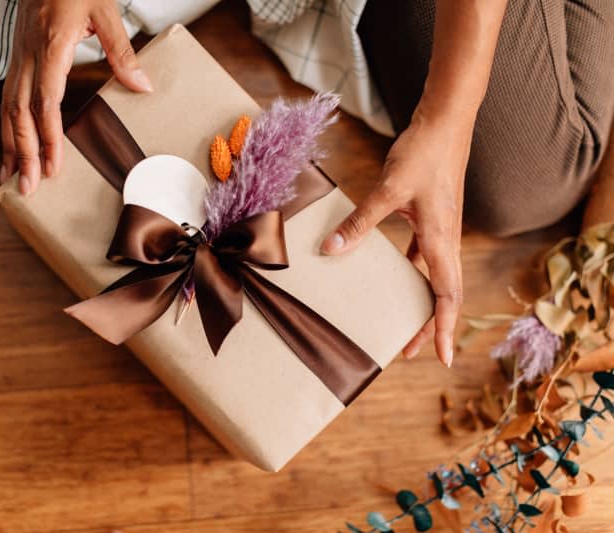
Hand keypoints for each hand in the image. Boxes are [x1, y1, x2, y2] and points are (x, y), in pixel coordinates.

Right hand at [0, 0, 152, 194]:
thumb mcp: (105, 10)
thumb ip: (121, 51)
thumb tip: (141, 85)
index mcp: (51, 46)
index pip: (46, 102)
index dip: (48, 138)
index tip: (52, 167)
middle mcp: (29, 56)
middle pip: (19, 113)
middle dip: (22, 153)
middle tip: (28, 187)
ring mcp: (19, 58)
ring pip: (6, 109)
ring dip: (8, 145)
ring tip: (12, 179)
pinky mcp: (18, 59)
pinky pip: (6, 99)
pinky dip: (6, 128)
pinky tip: (9, 148)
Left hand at [320, 108, 470, 367]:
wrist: (445, 122)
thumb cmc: (423, 154)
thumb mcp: (388, 190)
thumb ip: (360, 222)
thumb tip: (330, 250)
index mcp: (442, 240)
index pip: (448, 295)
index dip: (446, 329)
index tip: (442, 359)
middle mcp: (446, 240)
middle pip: (444, 294)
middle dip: (430, 325)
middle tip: (410, 350)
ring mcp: (440, 229)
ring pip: (434, 276)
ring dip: (421, 300)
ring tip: (403, 320)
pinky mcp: (431, 217)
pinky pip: (423, 254)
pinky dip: (411, 271)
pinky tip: (393, 272)